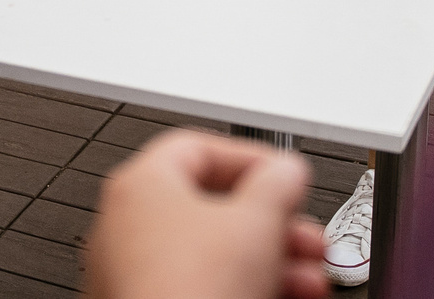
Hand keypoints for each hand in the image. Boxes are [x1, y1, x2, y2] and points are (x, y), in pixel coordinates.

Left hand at [87, 130, 328, 298]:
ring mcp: (130, 275)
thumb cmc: (191, 292)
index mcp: (141, 186)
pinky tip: (281, 297)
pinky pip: (199, 287)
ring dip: (269, 261)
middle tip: (306, 239)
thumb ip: (278, 182)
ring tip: (308, 280)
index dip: (252, 160)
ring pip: (211, 255)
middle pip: (213, 210)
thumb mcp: (258, 221)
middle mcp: (126, 227)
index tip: (285, 179)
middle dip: (273, 225)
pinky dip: (240, 287)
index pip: (199, 149)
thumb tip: (286, 171)